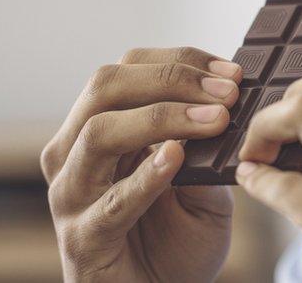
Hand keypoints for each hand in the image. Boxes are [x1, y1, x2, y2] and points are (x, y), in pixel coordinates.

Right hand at [40, 47, 242, 281]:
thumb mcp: (201, 183)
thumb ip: (206, 146)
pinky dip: (144, 176)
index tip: (230, 72)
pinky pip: (110, 201)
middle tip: (226, 92)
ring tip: (213, 120)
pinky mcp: (82, 237)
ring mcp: (71, 194)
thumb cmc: (175, 240)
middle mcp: (74, 152)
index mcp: (98, 127)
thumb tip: (230, 100)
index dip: (179, 61)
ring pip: (99, 133)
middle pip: (105, 87)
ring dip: (161, 117)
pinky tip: (176, 158)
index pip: (127, 70)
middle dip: (171, 79)